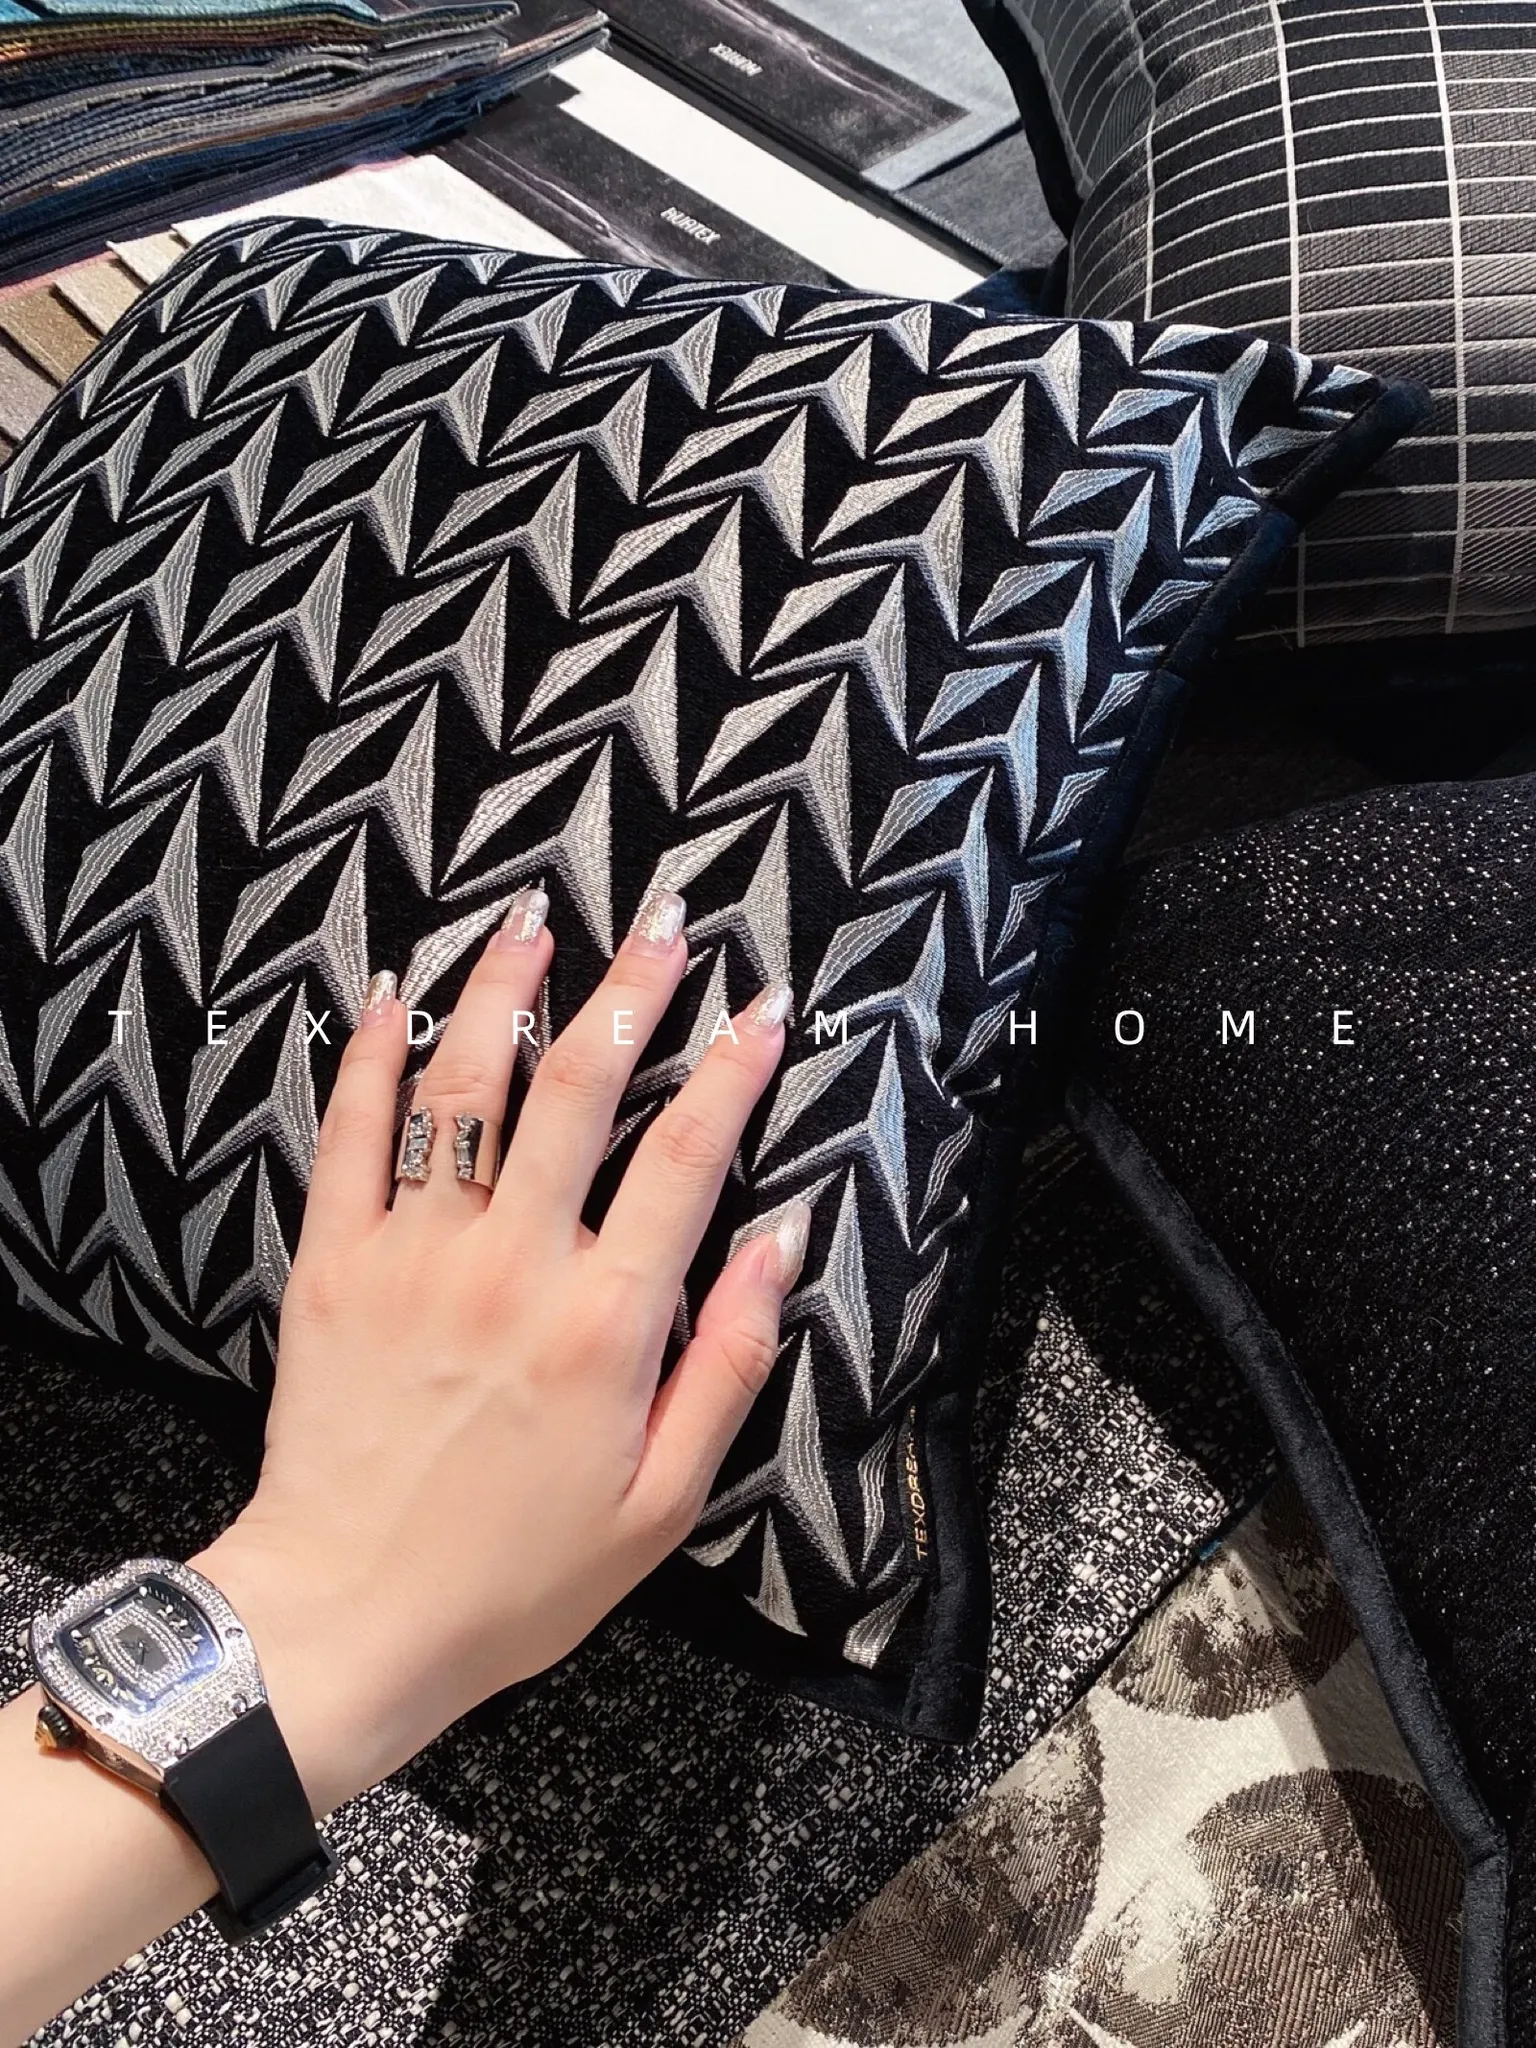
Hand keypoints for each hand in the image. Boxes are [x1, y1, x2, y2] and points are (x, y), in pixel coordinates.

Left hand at [194, 886, 804, 1815]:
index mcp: (604, 1324)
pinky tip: (397, 995)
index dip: (733, 1069)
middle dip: (632, 992)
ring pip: (466, 1088)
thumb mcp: (662, 1502)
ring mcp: (413, 1256)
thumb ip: (726, 1361)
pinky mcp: (333, 1266)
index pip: (685, 1158)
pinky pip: (352, 1136)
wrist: (345, 1621)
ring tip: (534, 919)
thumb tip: (779, 1240)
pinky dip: (374, 1057)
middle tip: (664, 921)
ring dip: (505, 993)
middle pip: (582, 1090)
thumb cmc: (515, 1578)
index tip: (763, 1004)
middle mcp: (512, 1266)